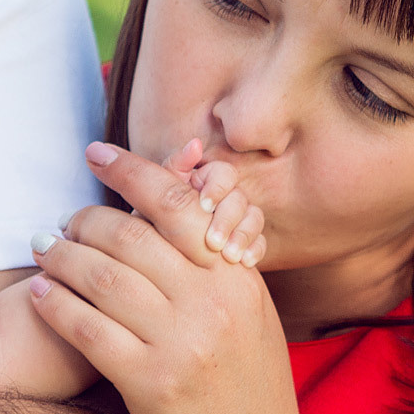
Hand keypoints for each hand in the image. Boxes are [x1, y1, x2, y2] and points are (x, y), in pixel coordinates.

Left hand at [31, 142, 301, 413]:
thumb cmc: (247, 406)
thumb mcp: (251, 327)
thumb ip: (221, 272)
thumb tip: (190, 210)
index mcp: (242, 284)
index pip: (181, 206)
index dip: (133, 171)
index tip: (96, 154)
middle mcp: (216, 307)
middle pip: (133, 235)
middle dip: (85, 219)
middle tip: (60, 220)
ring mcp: (184, 346)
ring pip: (104, 277)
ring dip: (62, 257)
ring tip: (41, 249)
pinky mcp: (151, 386)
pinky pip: (89, 330)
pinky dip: (58, 307)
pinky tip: (40, 297)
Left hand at [163, 137, 266, 266]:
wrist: (157, 269)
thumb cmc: (153, 230)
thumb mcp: (157, 199)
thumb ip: (175, 168)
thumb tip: (195, 144)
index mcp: (202, 182)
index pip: (223, 173)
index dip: (218, 186)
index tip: (205, 206)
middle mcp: (221, 198)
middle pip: (239, 196)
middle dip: (227, 218)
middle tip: (213, 242)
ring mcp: (236, 220)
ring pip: (253, 217)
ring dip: (243, 235)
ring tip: (229, 256)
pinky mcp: (245, 243)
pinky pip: (259, 241)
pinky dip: (254, 250)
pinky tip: (245, 261)